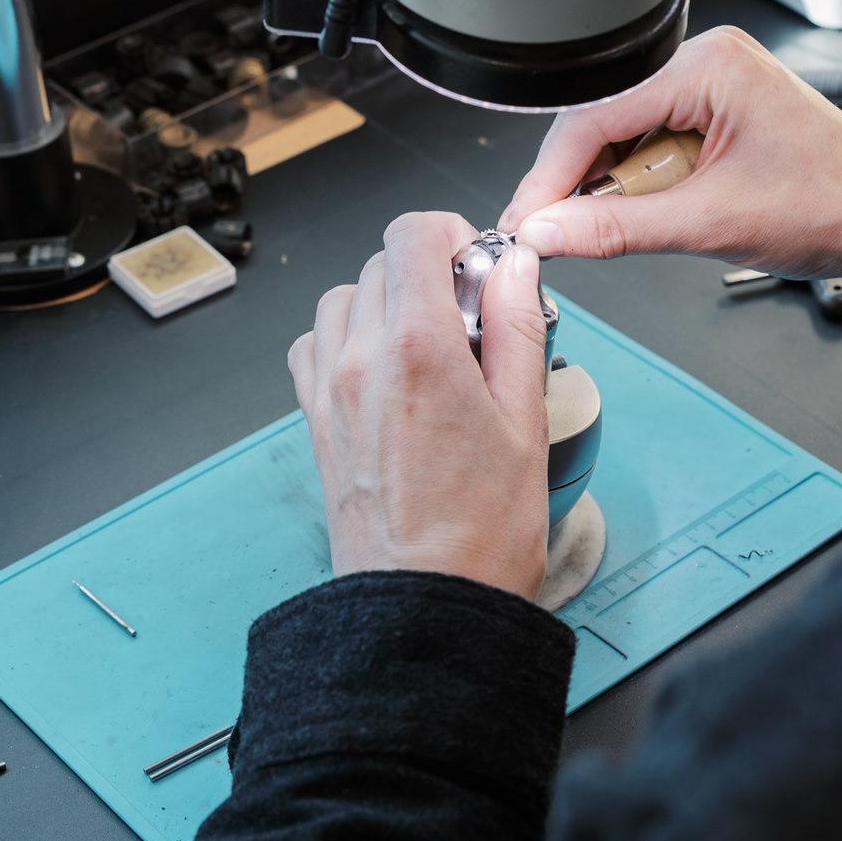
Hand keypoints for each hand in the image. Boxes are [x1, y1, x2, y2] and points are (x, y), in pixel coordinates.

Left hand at [287, 212, 550, 596]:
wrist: (424, 606)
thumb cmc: (480, 532)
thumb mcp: (526, 419)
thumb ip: (518, 327)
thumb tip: (514, 267)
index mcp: (417, 349)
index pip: (412, 235)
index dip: (452, 234)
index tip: (481, 266)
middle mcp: (361, 360)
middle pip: (382, 263)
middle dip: (430, 274)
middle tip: (474, 319)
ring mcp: (330, 391)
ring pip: (343, 298)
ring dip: (385, 302)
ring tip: (431, 346)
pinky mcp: (316, 422)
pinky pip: (315, 346)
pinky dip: (347, 339)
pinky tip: (388, 370)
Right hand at [501, 26, 841, 289]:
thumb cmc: (835, 207)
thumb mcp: (712, 224)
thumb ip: (618, 227)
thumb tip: (550, 232)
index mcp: (709, 65)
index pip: (596, 115)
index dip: (551, 175)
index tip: (525, 220)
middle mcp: (708, 61)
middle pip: (604, 123)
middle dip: (576, 183)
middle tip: (548, 235)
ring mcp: (716, 84)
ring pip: (627, 137)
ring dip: (611, 187)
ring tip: (600, 231)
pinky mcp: (721, 111)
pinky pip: (656, 144)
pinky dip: (641, 184)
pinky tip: (638, 213)